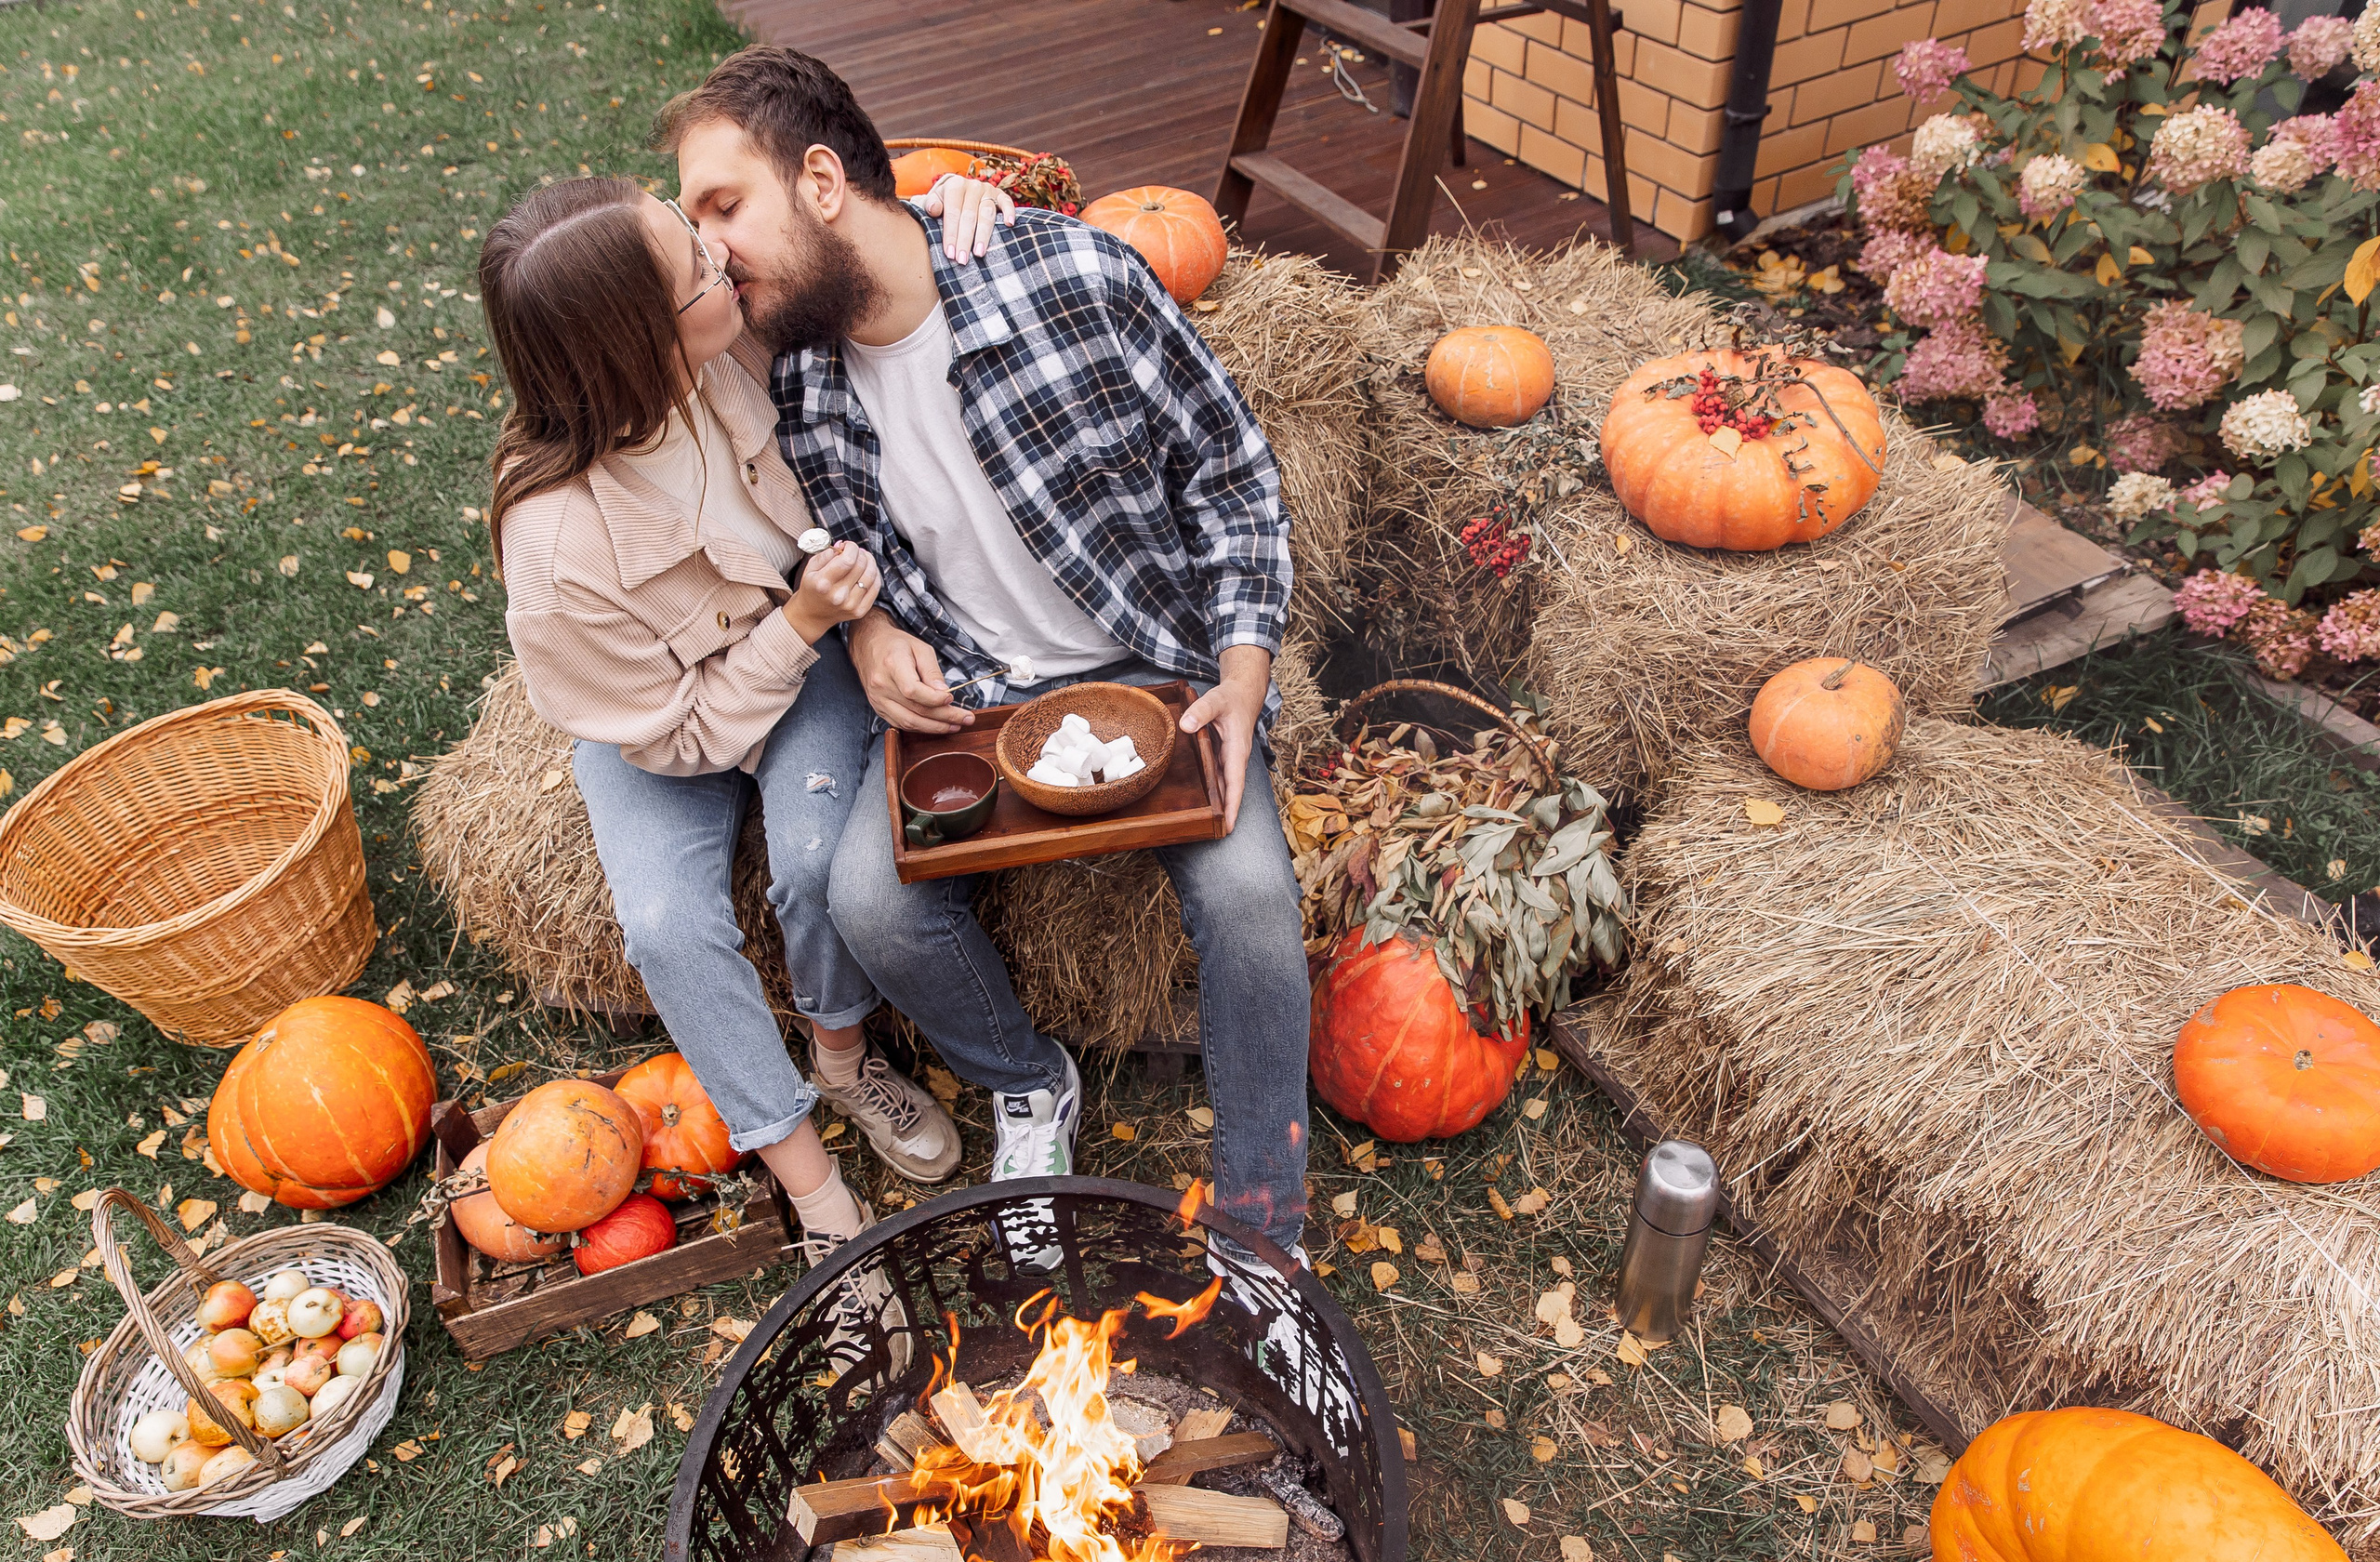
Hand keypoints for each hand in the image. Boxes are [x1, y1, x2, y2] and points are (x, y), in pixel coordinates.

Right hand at [782, 541, 880, 643]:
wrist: (812, 615)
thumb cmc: (812, 588)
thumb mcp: (810, 569)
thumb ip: (825, 555)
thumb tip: (842, 546)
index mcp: (823, 583)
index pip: (847, 560)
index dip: (852, 548)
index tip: (848, 545)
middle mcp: (838, 596)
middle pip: (861, 566)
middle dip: (860, 553)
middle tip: (855, 551)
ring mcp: (851, 605)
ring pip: (871, 575)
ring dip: (869, 561)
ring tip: (863, 558)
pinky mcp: (860, 611)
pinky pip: (876, 587)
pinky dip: (875, 575)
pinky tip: (868, 569)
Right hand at [849, 611, 972, 733]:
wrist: (869, 645)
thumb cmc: (896, 644)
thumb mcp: (920, 648)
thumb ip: (932, 671)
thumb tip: (944, 693)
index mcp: (892, 666)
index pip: (913, 691)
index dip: (934, 699)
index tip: (951, 699)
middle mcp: (882, 686)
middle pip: (915, 710)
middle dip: (944, 718)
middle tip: (965, 719)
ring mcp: (878, 699)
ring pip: (908, 722)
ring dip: (934, 728)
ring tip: (954, 725)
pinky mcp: (878, 708)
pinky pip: (901, 724)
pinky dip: (920, 727)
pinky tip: (936, 726)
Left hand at [918, 174, 1015, 260]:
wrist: (959, 190)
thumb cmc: (945, 202)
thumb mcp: (934, 200)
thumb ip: (931, 204)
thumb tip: (933, 209)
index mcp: (955, 186)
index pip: (953, 213)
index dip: (951, 234)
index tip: (950, 254)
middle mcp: (972, 187)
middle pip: (969, 216)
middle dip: (965, 240)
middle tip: (962, 260)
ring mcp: (988, 190)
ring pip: (987, 213)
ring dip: (983, 234)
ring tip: (979, 253)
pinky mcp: (1000, 195)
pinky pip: (1007, 202)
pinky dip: (1009, 212)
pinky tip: (1009, 224)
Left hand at [1179, 646, 1272, 831]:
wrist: (1243, 693)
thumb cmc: (1231, 698)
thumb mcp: (1216, 700)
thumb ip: (1201, 711)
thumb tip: (1186, 725)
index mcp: (1237, 749)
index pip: (1235, 782)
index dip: (1233, 804)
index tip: (1230, 825)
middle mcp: (1236, 757)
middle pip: (1232, 790)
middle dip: (1229, 812)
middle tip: (1219, 834)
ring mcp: (1231, 758)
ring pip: (1227, 785)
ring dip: (1223, 804)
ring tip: (1214, 825)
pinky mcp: (1225, 756)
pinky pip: (1221, 777)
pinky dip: (1217, 791)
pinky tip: (1209, 801)